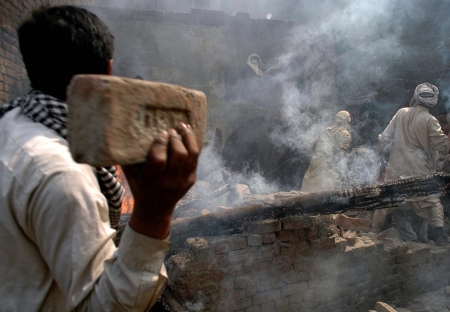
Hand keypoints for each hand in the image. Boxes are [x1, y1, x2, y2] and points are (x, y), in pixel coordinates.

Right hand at [122, 123, 198, 238]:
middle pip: (179, 155)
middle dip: (176, 139)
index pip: (159, 160)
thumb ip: (129, 156)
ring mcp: (183, 181)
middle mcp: (170, 181)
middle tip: (171, 129)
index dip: (161, 144)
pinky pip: (195, 159)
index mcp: (153, 180)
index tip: (161, 132)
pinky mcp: (192, 179)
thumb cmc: (139, 186)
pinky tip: (188, 134)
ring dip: (188, 138)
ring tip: (183, 126)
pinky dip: (193, 144)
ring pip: (191, 155)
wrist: (155, 209)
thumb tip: (124, 132)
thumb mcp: (131, 173)